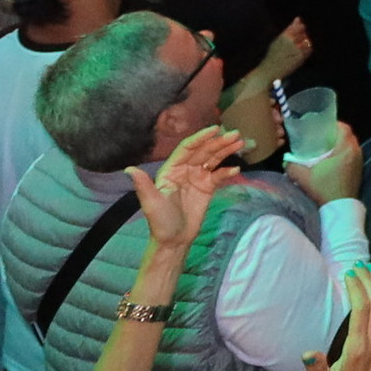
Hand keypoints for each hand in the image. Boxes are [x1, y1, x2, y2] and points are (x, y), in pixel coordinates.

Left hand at [131, 121, 239, 254]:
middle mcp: (184, 170)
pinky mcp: (207, 188)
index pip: (187, 149)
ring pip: (213, 160)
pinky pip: (219, 175)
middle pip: (203, 151)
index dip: (201, 138)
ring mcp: (197, 178)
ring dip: (226, 151)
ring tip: (241, 143)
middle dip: (219, 142)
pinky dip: (227, 171)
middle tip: (236, 135)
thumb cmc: (160, 222)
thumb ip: (143, 185)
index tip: (215, 129)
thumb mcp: (151, 204)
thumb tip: (129, 168)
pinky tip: (235, 169)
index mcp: (171, 170)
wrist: (174, 241)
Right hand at [289, 116, 365, 206]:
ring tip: (324, 148)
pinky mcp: (359, 170)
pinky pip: (352, 155)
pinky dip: (344, 154)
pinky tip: (331, 161)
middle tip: (321, 137)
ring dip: (339, 144)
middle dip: (334, 134)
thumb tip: (286, 161)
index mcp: (346, 149)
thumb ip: (292, 166)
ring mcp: (359, 162)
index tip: (322, 126)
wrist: (339, 209)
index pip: (344, 127)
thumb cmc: (324, 190)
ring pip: (350, 146)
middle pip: (348, 135)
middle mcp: (356, 152)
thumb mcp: (304, 178)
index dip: (333, 124)